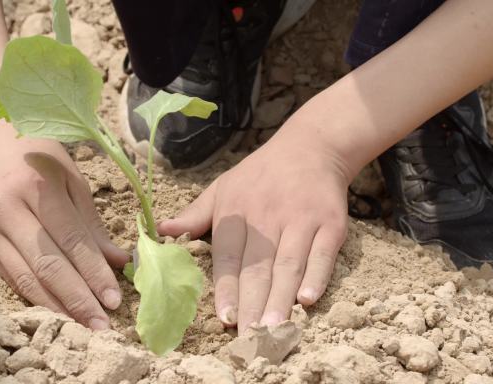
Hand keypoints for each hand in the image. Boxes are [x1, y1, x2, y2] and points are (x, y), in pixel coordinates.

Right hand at [0, 121, 128, 329]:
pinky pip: (10, 276)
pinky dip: (34, 297)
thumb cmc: (37, 152)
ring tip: (82, 327)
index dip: (93, 273)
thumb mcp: (71, 178)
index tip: (114, 300)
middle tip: (102, 326)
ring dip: (56, 307)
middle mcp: (8, 210)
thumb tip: (119, 261)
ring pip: (25, 277)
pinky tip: (55, 312)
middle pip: (46, 265)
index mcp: (36, 188)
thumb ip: (92, 223)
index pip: (71, 241)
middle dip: (77, 299)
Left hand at [159, 128, 348, 333]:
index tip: (224, 317)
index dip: (226, 288)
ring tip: (272, 328)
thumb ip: (195, 214)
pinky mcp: (331, 223)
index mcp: (236, 211)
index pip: (229, 256)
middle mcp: (268, 216)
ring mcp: (301, 219)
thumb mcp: (222, 188)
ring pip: (289, 264)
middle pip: (258, 266)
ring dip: (280, 297)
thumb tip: (161, 231)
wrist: (310, 147)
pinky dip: (316, 276)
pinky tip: (307, 300)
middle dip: (252, 303)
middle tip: (248, 336)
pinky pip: (323, 253)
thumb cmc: (259, 174)